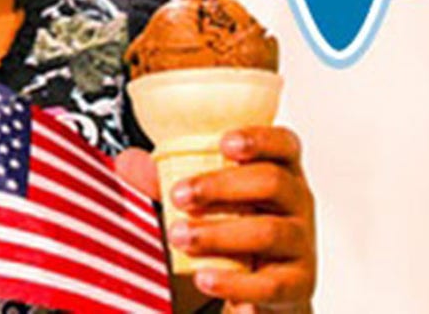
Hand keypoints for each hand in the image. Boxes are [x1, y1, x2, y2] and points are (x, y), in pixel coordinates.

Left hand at [115, 127, 315, 312]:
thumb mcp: (207, 200)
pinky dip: (235, 283)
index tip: (224, 142)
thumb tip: (127, 162)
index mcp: (280, 171)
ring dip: (219, 233)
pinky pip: (271, 284)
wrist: (260, 289)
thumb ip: (168, 178)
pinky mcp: (298, 283)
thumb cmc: (235, 229)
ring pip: (269, 231)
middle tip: (179, 195)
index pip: (284, 144)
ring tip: (180, 236)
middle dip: (221, 186)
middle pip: (272, 182)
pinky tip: (205, 278)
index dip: (259, 138)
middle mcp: (297, 202)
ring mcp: (301, 243)